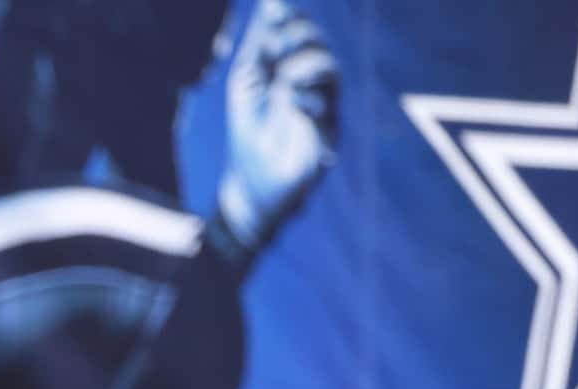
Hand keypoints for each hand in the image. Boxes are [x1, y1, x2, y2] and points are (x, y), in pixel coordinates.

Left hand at [219, 0, 338, 252]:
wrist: (251, 182)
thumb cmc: (250, 129)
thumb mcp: (248, 77)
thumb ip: (259, 42)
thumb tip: (270, 0)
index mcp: (295, 64)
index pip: (302, 29)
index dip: (291, 17)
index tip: (272, 11)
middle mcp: (314, 82)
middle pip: (318, 44)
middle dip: (297, 38)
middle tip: (273, 47)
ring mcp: (323, 108)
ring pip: (329, 71)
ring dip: (303, 65)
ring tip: (283, 79)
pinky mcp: (325, 136)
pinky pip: (326, 108)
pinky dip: (305, 97)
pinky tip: (287, 98)